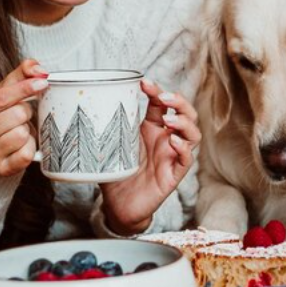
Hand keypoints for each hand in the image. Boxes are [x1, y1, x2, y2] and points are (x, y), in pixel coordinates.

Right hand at [0, 59, 48, 175]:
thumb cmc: (0, 115)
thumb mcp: (5, 91)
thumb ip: (22, 74)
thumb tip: (38, 69)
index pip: (1, 98)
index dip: (25, 88)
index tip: (43, 82)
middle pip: (17, 114)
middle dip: (25, 112)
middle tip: (19, 116)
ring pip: (23, 134)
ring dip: (27, 130)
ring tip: (18, 130)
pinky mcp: (1, 169)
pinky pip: (27, 153)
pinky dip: (30, 147)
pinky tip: (21, 145)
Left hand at [99, 79, 200, 233]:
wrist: (118, 204)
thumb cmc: (116, 173)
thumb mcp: (112, 144)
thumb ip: (110, 126)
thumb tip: (92, 103)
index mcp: (152, 128)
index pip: (163, 103)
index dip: (157, 90)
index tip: (143, 82)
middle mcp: (166, 139)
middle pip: (186, 113)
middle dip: (179, 101)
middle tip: (164, 98)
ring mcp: (172, 156)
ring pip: (193, 134)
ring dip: (184, 123)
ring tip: (168, 121)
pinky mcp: (174, 175)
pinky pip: (186, 159)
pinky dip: (182, 148)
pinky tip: (172, 142)